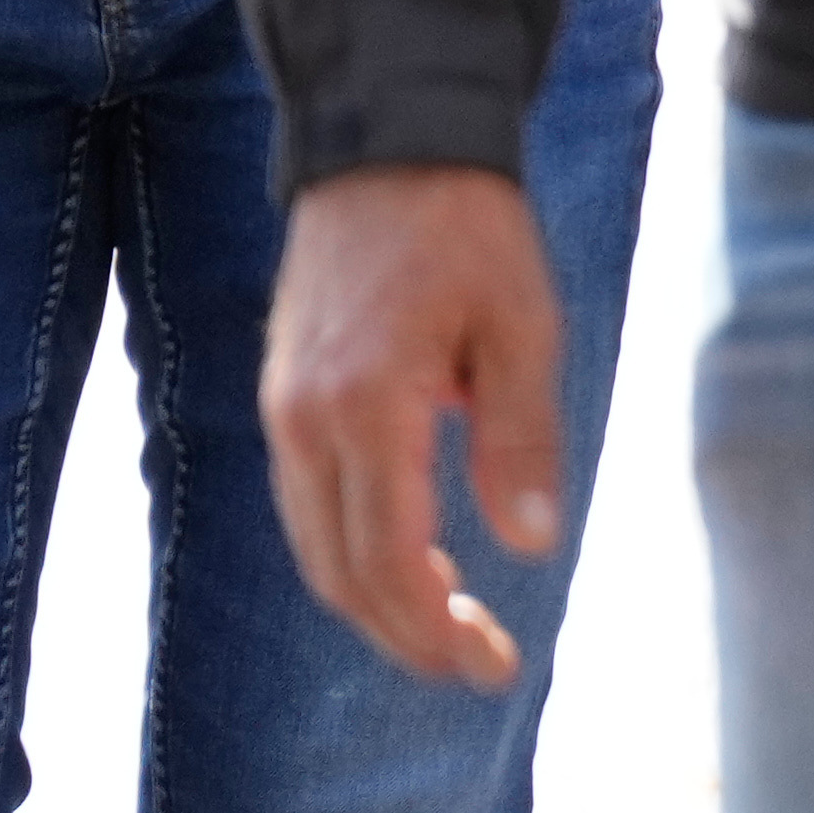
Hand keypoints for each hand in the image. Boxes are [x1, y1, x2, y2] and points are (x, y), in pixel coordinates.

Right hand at [259, 163, 574, 691]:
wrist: (389, 146)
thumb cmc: (471, 231)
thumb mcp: (524, 327)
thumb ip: (522, 439)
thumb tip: (530, 548)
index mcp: (368, 408)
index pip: (390, 561)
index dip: (436, 631)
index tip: (494, 667)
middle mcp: (306, 423)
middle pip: (341, 574)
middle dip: (406, 636)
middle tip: (479, 665)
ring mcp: (283, 413)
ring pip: (315, 548)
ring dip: (376, 603)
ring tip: (451, 628)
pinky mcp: (284, 399)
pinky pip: (307, 506)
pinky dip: (353, 552)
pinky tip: (412, 561)